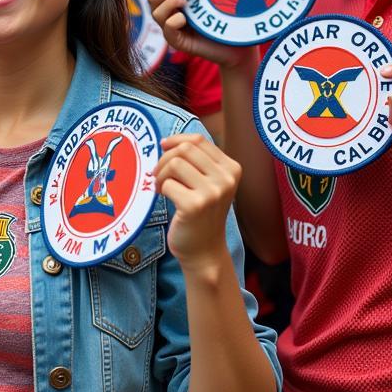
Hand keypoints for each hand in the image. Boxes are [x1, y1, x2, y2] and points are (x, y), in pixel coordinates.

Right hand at [148, 0, 257, 70]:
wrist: (240, 47)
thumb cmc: (230, 20)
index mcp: (178, 0)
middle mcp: (172, 14)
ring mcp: (173, 30)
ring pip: (155, 12)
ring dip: (169, 2)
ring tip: (186, 2)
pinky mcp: (179, 43)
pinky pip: (167, 30)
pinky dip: (173, 21)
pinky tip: (186, 19)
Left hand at [155, 134, 238, 272]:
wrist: (204, 251)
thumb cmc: (202, 213)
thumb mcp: (208, 183)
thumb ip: (196, 161)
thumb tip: (168, 141)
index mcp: (232, 168)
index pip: (198, 140)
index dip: (176, 140)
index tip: (163, 148)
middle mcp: (226, 178)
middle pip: (185, 148)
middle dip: (165, 158)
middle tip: (159, 174)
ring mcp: (213, 192)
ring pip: (175, 163)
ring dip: (160, 174)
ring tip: (161, 186)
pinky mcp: (195, 205)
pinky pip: (168, 183)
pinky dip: (160, 188)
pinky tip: (163, 198)